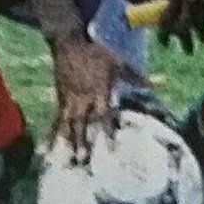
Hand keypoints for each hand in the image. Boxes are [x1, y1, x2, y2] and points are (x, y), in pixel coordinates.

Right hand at [46, 37, 137, 165]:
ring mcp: (69, 100)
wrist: (69, 43)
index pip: (103, 114)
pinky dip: (51, 134)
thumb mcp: (118, 62)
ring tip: (65, 160)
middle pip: (81, 123)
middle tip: (83, 160)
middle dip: (81, 141)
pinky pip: (55, 119)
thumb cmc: (96, 53)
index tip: (111, 148)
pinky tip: (47, 147)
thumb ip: (135, 76)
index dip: (107, 130)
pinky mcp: (60, 100)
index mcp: (98, 91)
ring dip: (66, 142)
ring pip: (66, 124)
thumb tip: (156, 84)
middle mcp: (82, 99)